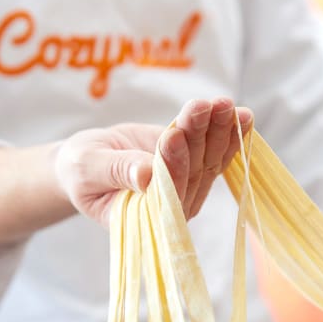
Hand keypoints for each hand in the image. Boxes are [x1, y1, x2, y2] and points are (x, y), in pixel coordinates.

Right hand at [54, 98, 252, 225]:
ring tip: (223, 104)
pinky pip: (216, 150)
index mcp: (143, 218)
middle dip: (200, 138)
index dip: (173, 166)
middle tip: (204, 107)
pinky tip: (241, 115)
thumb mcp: (87, 168)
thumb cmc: (81, 169)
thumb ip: (115, 172)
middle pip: (193, 173)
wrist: (90, 160)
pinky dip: (229, 131)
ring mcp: (187, 187)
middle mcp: (172, 207)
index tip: (174, 135)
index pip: (166, 195)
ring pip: (209, 159)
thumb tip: (145, 176)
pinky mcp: (194, 166)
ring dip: (218, 130)